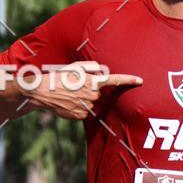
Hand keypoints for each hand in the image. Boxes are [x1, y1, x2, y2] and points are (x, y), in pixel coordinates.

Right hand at [20, 60, 142, 120]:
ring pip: (91, 103)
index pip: (114, 80)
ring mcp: (87, 106)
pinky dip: (78, 108)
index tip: (140, 80)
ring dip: (83, 99)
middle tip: (74, 87)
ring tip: (69, 95)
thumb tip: (101, 74)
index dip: (128, 80)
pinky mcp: (81, 115)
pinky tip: (68, 103)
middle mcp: (92, 94)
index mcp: (92, 80)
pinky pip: (85, 112)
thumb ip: (91, 68)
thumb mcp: (75, 67)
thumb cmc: (59, 76)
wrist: (42, 91)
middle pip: (98, 93)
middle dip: (90, 90)